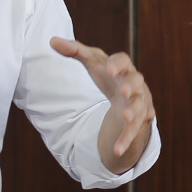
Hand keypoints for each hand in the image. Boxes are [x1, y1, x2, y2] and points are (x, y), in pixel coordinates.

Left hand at [51, 36, 154, 161]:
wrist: (128, 97)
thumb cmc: (109, 75)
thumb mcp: (93, 62)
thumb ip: (75, 51)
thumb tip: (52, 40)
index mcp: (123, 67)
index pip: (124, 60)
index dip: (118, 64)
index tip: (109, 69)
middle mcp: (134, 84)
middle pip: (136, 82)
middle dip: (131, 86)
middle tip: (123, 90)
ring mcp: (139, 102)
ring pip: (139, 107)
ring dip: (134, 112)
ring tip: (126, 117)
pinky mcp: (138, 121)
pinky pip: (133, 131)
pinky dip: (125, 140)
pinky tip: (116, 150)